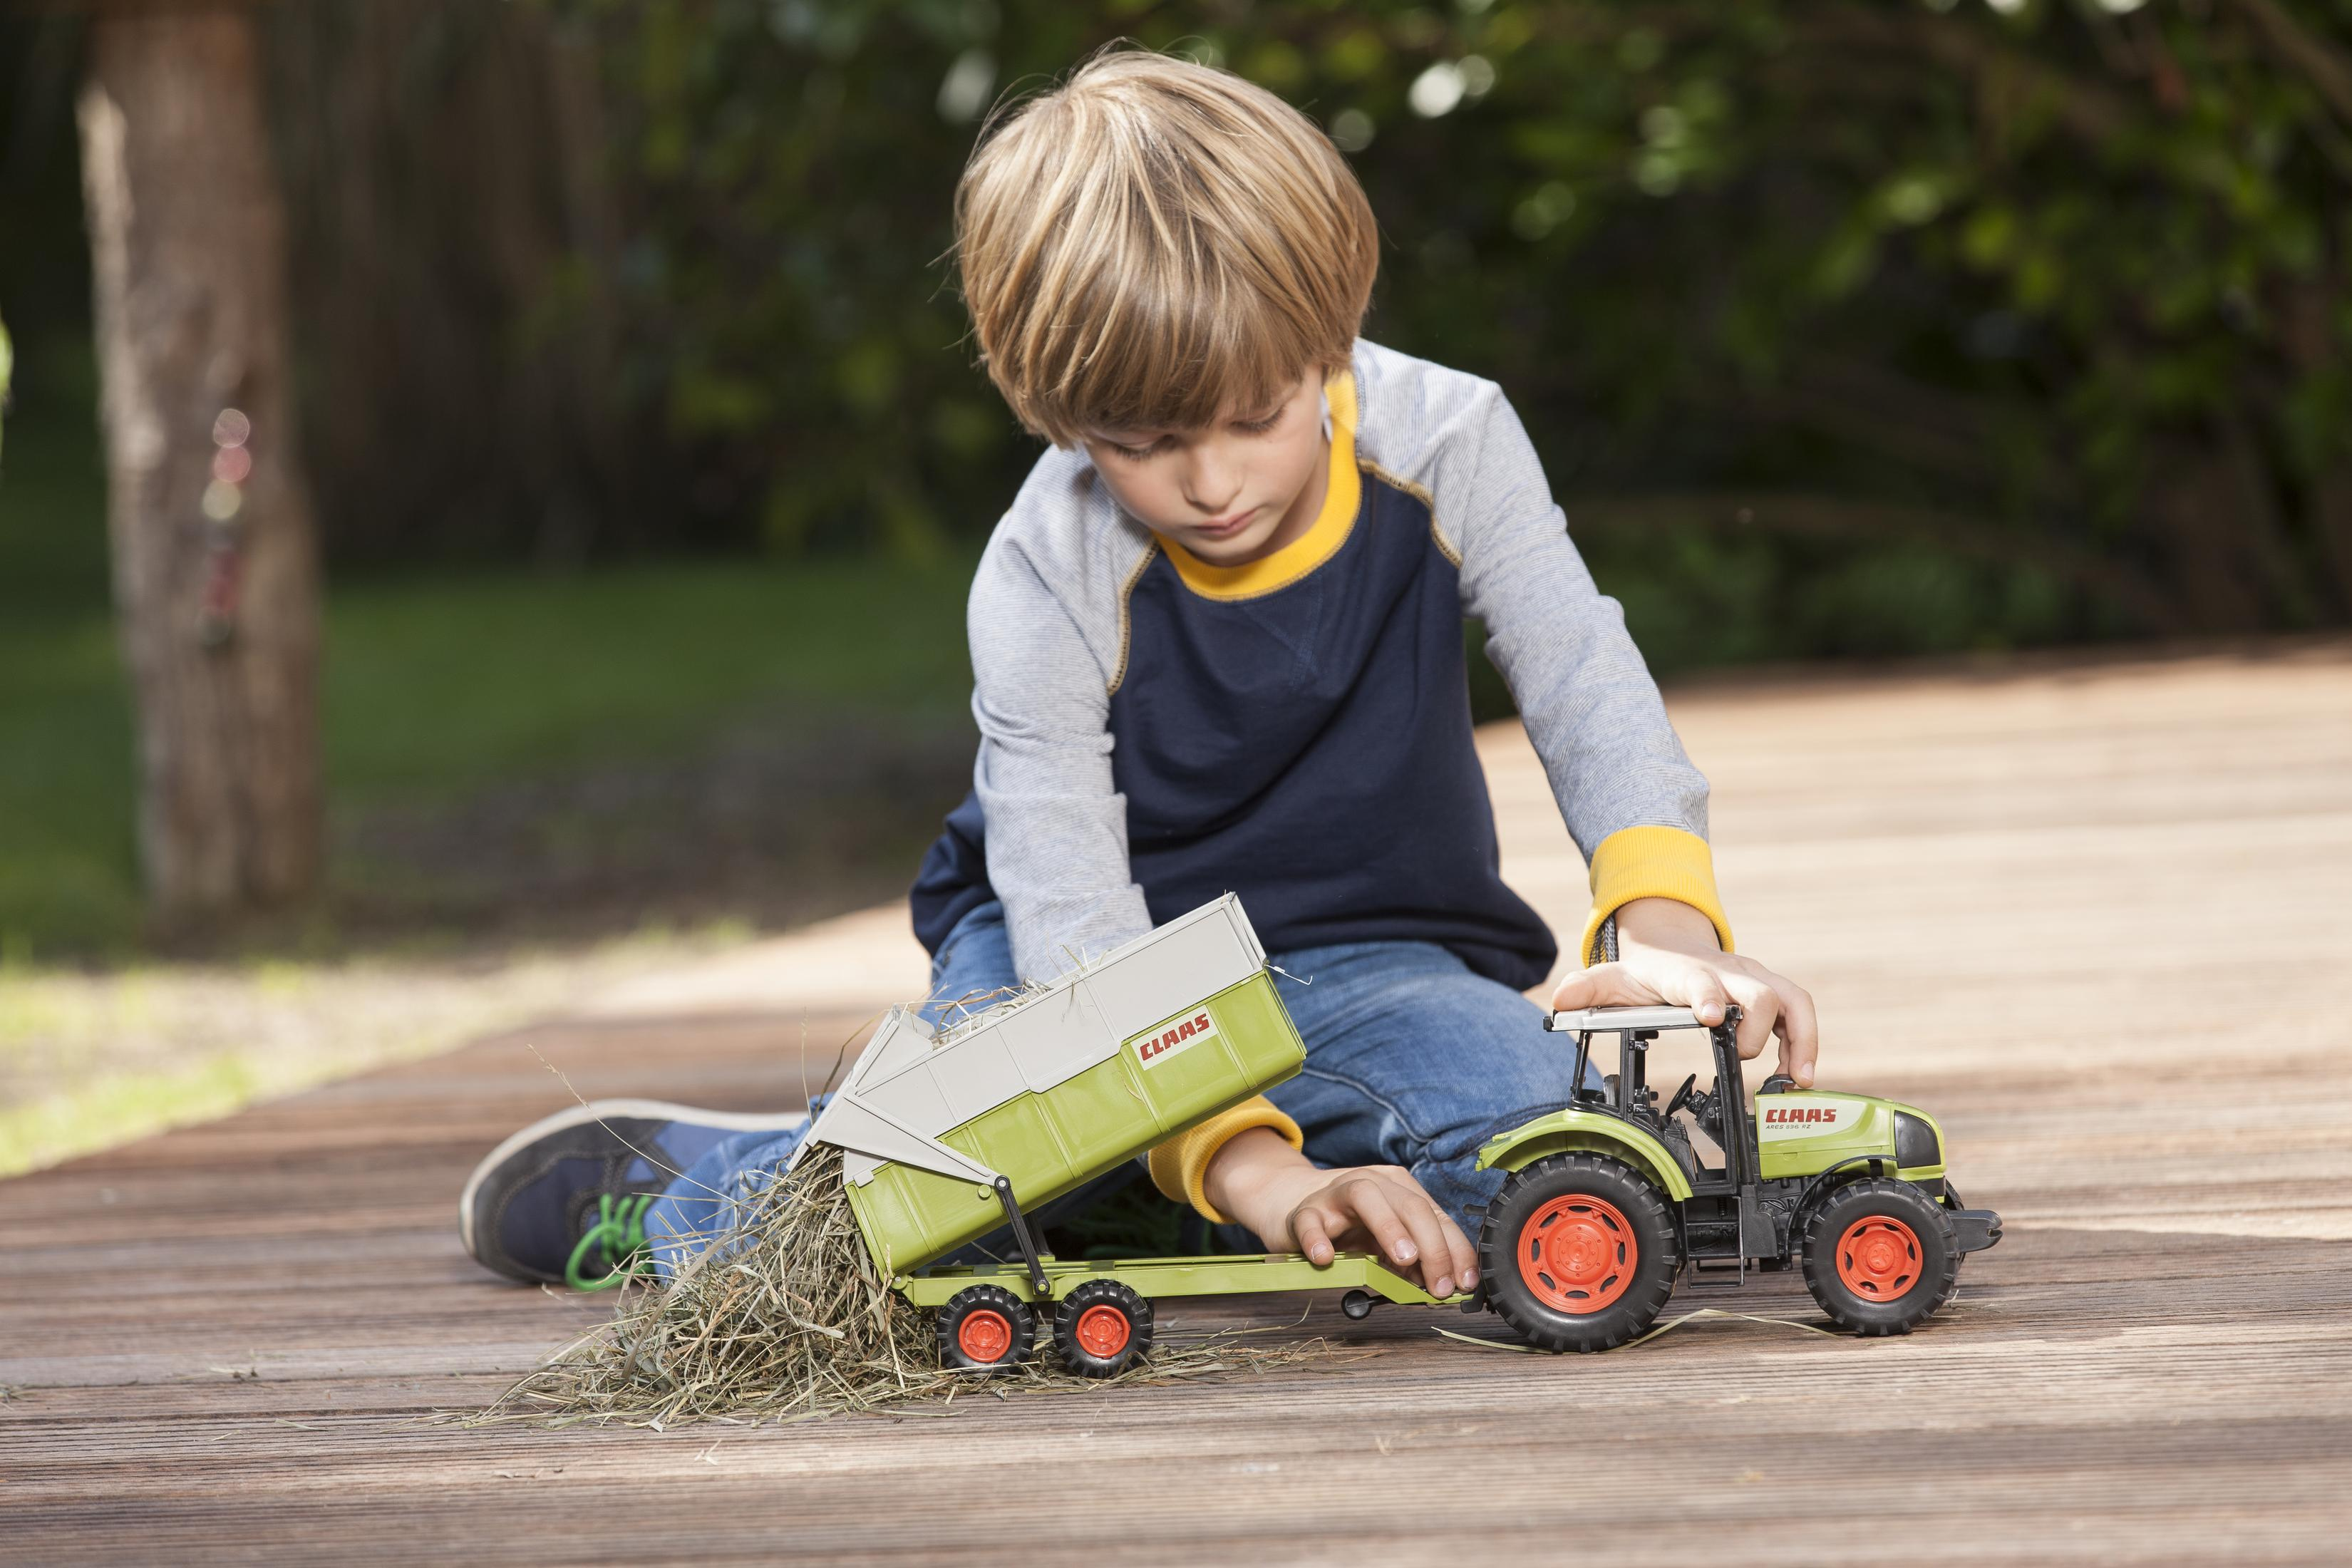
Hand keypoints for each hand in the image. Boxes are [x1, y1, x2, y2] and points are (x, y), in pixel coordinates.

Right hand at [1200, 1128, 1479, 1298]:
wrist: (1295, 1207)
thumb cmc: (1350, 1227)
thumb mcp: (1389, 1242)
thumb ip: (1415, 1260)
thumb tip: (1446, 1286)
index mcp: (1400, 1189)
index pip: (1437, 1216)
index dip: (1455, 1250)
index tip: (1463, 1283)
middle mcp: (1373, 1184)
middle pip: (1410, 1205)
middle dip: (1432, 1247)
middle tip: (1439, 1285)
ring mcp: (1336, 1194)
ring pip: (1365, 1197)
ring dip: (1389, 1227)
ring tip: (1403, 1259)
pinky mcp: (1304, 1211)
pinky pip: (1310, 1221)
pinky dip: (1317, 1238)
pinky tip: (1325, 1258)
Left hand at [1549, 896, 1820, 1087]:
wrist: (1670, 941)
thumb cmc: (1646, 968)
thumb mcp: (1612, 977)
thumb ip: (1586, 990)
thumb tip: (1557, 1001)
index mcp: (1686, 973)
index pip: (1701, 980)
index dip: (1709, 996)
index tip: (1713, 1019)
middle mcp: (1728, 972)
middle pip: (1761, 992)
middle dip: (1759, 1029)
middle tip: (1746, 1058)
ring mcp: (1754, 980)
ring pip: (1794, 1001)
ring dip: (1801, 1041)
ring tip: (1798, 1080)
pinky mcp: (1771, 992)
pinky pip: (1801, 1014)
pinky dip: (1807, 1044)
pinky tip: (1800, 1077)